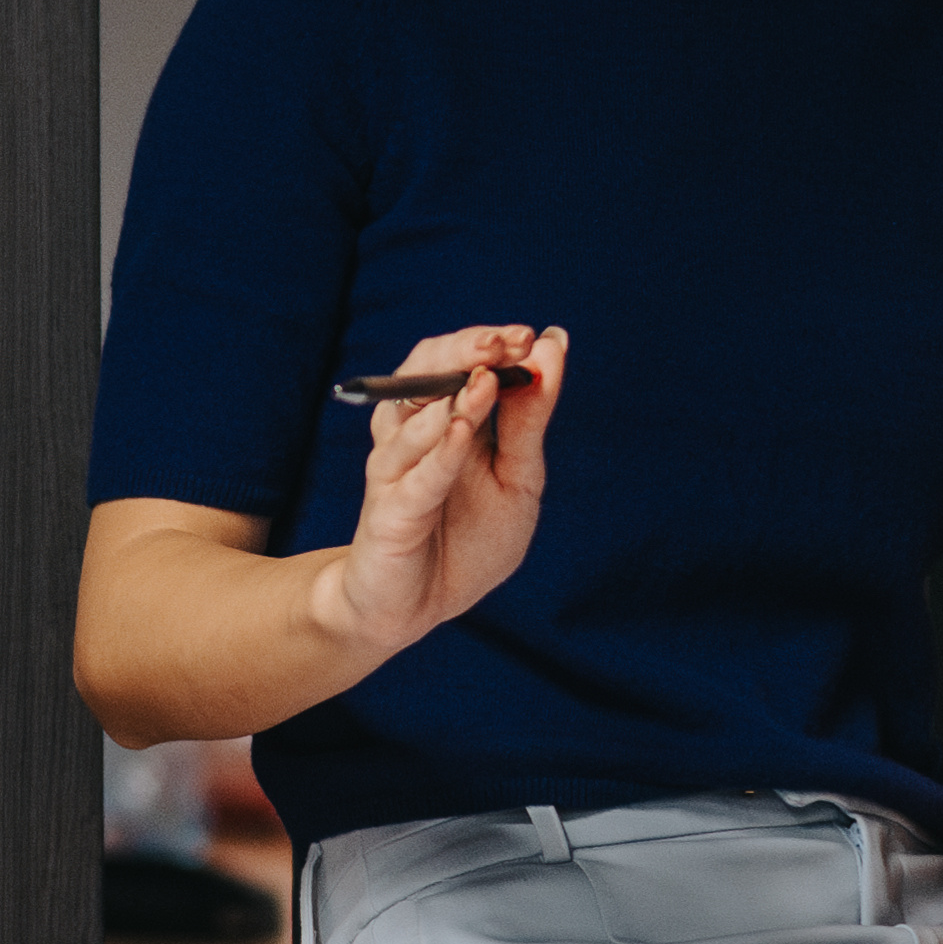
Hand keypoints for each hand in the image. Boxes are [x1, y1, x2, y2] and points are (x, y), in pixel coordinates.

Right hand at [317, 325, 563, 659]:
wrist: (416, 608)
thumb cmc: (465, 540)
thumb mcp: (518, 478)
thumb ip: (529, 420)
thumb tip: (553, 348)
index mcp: (445, 418)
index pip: (459, 361)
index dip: (489, 343)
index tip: (532, 335)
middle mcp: (412, 435)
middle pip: (424, 373)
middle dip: (464, 353)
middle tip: (505, 343)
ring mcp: (396, 472)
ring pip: (411, 419)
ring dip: (450, 395)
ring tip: (486, 377)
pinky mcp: (389, 513)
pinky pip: (413, 478)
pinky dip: (436, 452)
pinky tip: (459, 430)